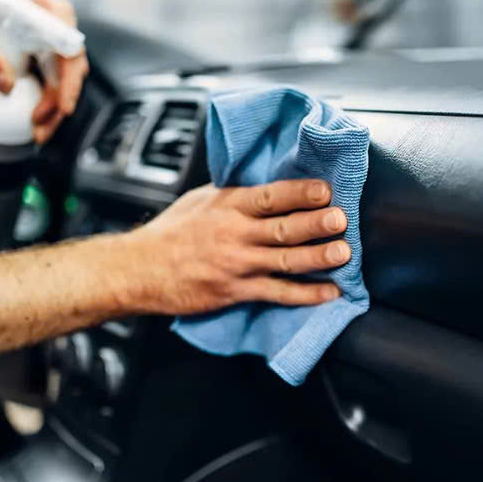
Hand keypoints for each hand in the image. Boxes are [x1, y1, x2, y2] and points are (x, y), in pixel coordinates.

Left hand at [0, 0, 88, 142]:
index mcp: (53, 13)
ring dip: (55, 112)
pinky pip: (57, 89)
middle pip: (73, 73)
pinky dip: (49, 108)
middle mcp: (65, 30)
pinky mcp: (56, 64)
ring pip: (68, 85)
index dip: (70, 81)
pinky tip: (37, 125)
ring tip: (37, 134)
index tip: (64, 107)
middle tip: (41, 130)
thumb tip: (6, 87)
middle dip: (59, 105)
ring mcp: (62, 49)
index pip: (70, 50)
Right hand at [127, 180, 351, 314]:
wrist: (138, 269)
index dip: (300, 192)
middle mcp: (235, 233)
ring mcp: (236, 264)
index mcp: (228, 205)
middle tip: (341, 219)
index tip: (325, 189)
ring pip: (285, 260)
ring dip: (317, 257)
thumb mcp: (200, 200)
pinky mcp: (235, 291)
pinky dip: (305, 294)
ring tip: (344, 253)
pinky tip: (327, 293)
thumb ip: (234, 195)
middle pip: (283, 227)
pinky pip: (276, 293)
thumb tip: (269, 187)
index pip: (271, 196)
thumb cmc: (170, 233)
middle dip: (316, 223)